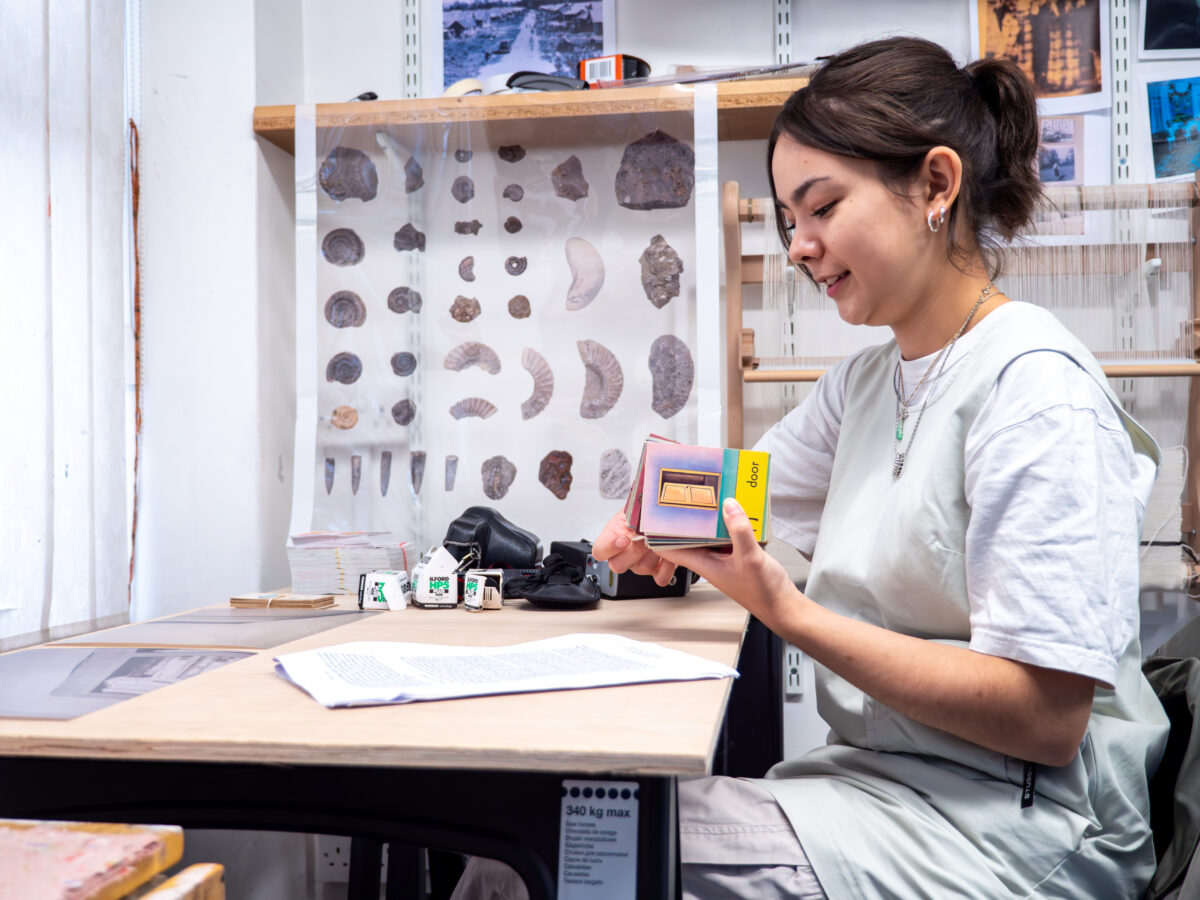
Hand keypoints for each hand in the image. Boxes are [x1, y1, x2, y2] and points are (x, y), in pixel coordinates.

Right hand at [591, 510, 677, 586]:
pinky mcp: (657, 570)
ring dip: (653, 553)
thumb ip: (632, 511)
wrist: (661, 515)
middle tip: (644, 538)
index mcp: (611, 538)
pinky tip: (671, 553)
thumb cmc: (644, 510)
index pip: (599, 552)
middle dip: (634, 551)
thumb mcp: (634, 506)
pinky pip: (661, 577)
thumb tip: (641, 506)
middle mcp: (623, 555)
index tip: (623, 538)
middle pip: (617, 565)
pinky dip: (668, 566)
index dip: (609, 548)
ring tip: (661, 539)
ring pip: (641, 569)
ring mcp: (639, 565)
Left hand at [659, 498, 796, 624]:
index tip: (656, 513)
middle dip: (687, 517)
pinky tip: (735, 511)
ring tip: (708, 497)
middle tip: (685, 495)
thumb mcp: (750, 557)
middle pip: (689, 536)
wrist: (782, 605)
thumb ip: (739, 530)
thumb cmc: (763, 592)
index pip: (671, 549)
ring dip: (709, 519)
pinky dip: (728, 523)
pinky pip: (727, 535)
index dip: (660, 533)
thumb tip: (728, 506)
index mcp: (704, 564)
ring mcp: (724, 557)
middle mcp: (710, 560)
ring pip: (709, 534)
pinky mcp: (737, 554)